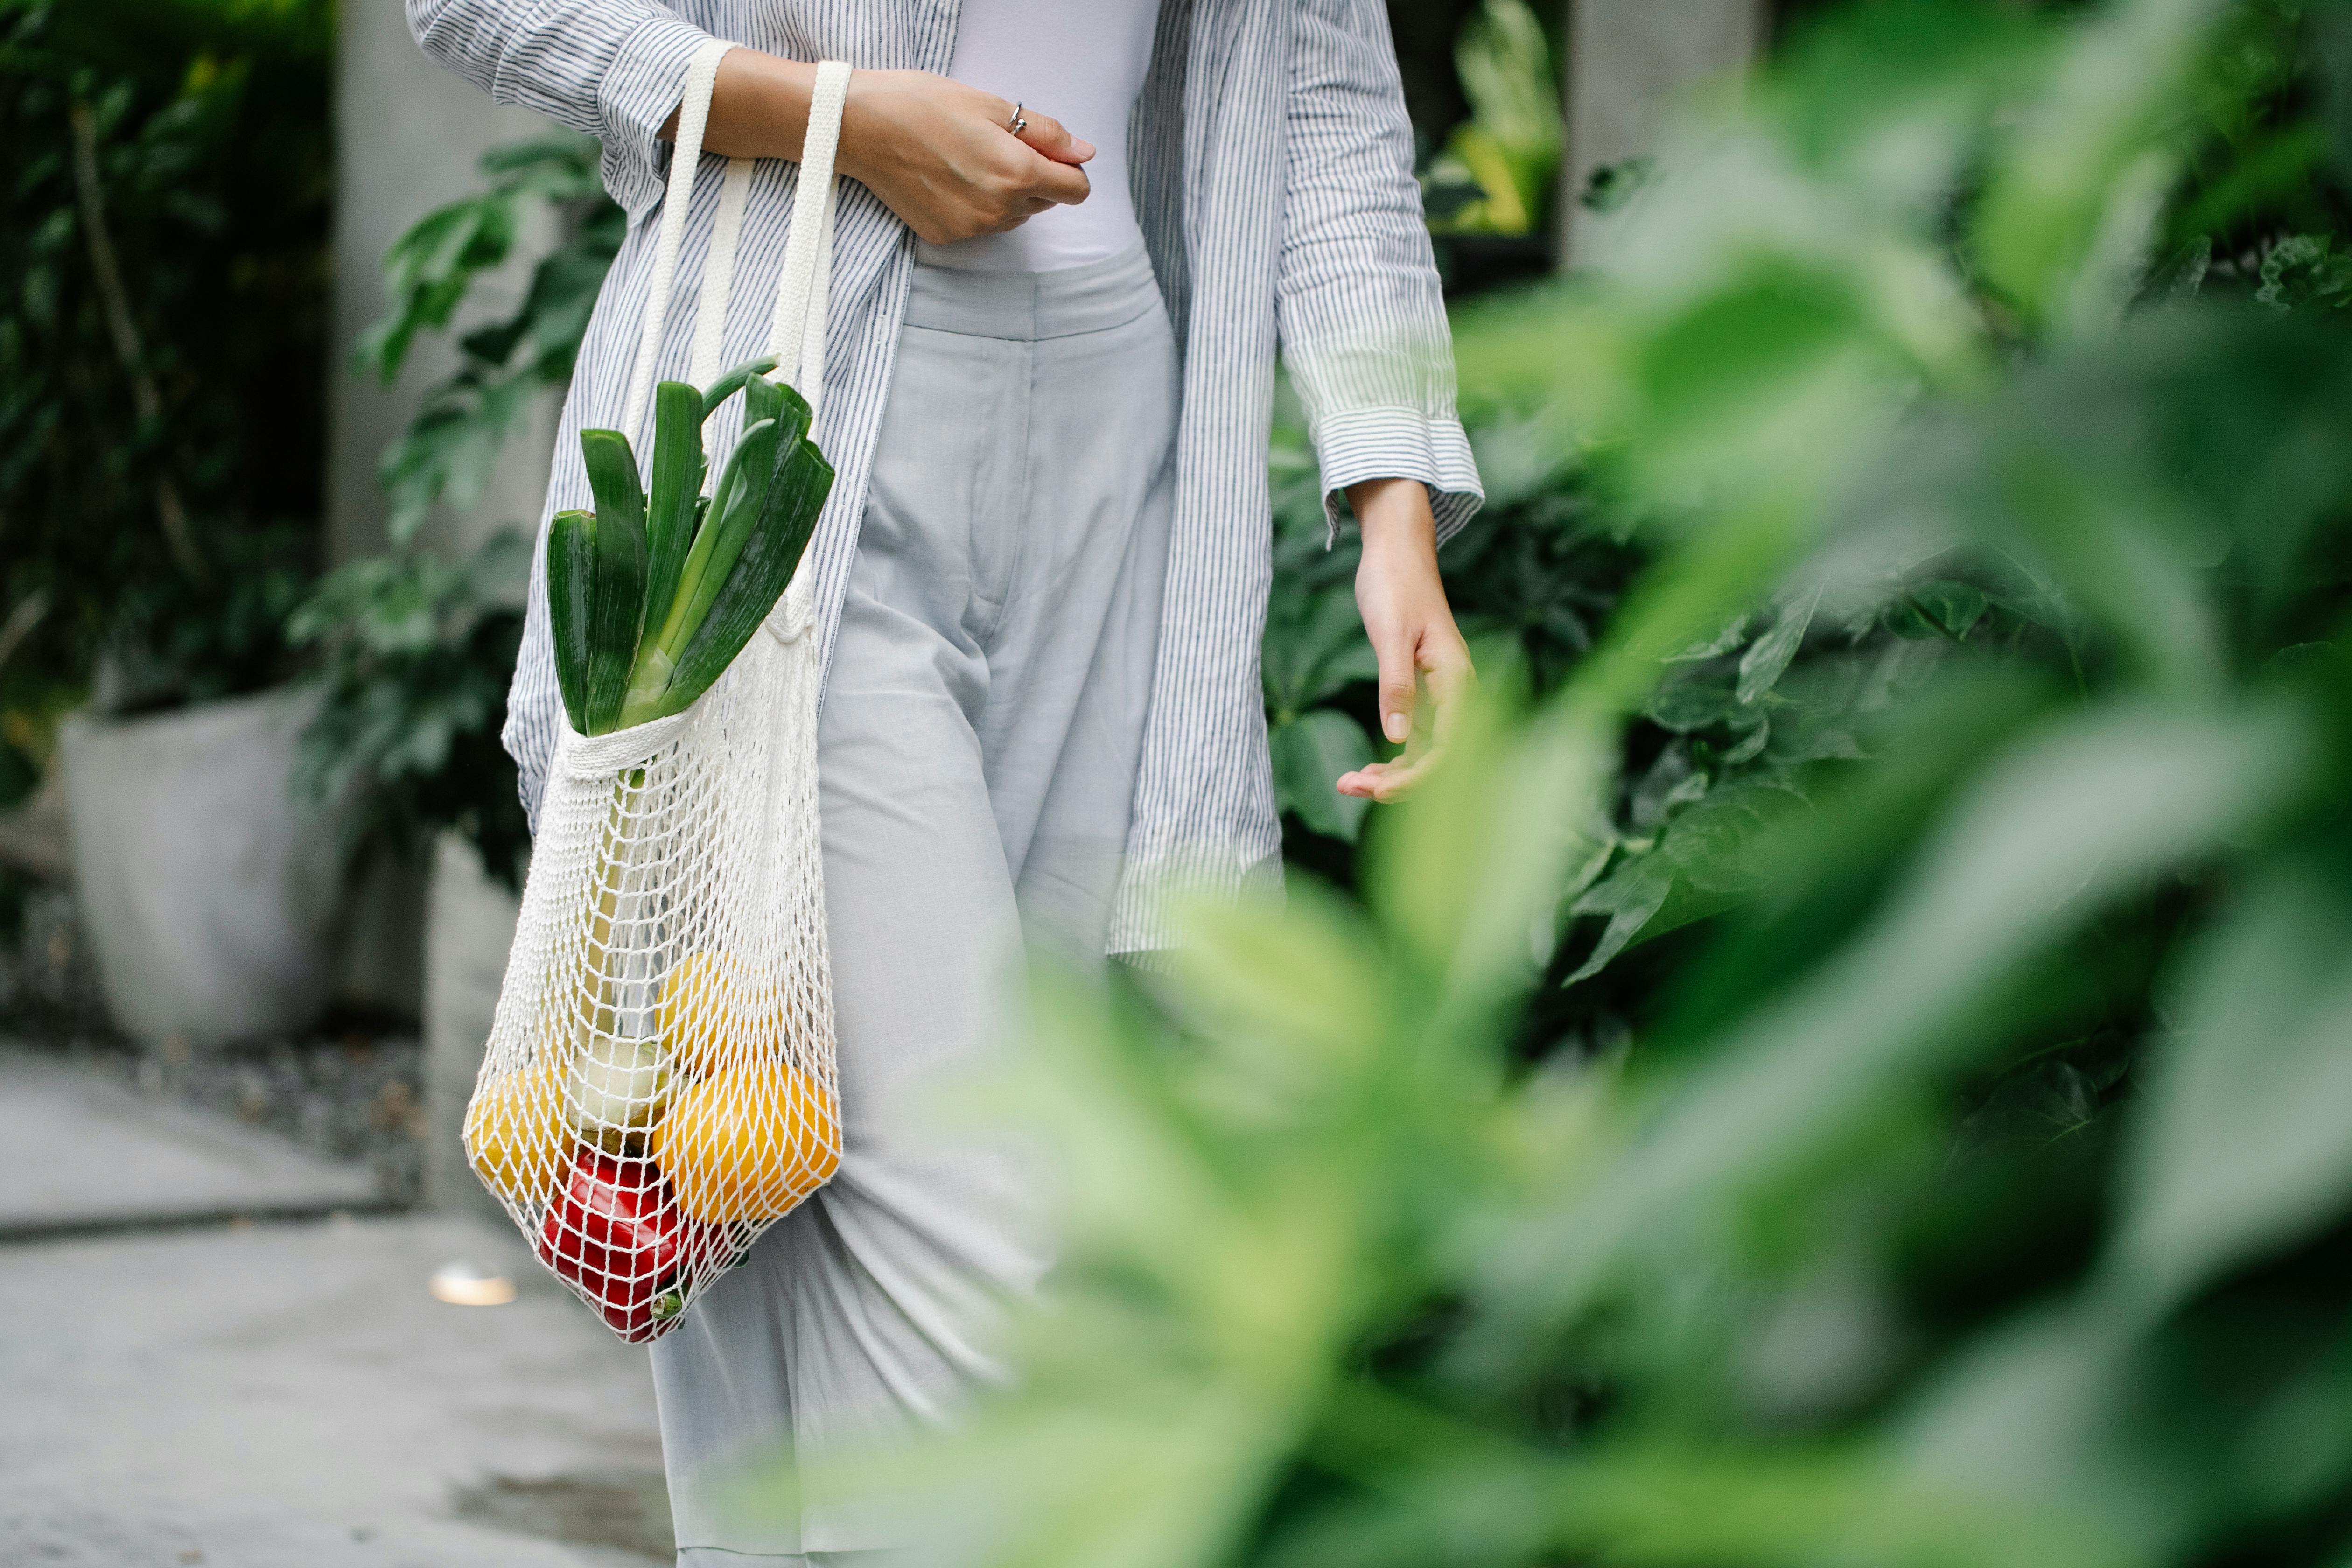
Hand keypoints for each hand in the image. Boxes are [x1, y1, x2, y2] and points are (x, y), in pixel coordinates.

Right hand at [839, 70, 1092, 242]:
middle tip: (993, 146)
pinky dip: (973, 206)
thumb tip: (1085, 153)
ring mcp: (971, 229)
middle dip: (1032, 177)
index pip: (1075, 190)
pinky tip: (945, 179)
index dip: (1068, 168)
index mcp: (1017, 173)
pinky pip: (979, 226)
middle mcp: (999, 210)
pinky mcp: (946, 237)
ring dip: (1004, 193)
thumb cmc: (923, 105)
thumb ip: (1046, 133)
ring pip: (1012, 216)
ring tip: (966, 160)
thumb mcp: (991, 106)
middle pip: (1044, 203)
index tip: (1048, 152)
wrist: (860, 127)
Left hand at [1335, 478, 1473, 803]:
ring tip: (1348, 784)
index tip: (1376, 789)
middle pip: (1438, 757)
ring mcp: (1441, 695)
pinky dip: (1393, 757)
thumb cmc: (1395, 585)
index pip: (1447, 747)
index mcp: (1456, 679)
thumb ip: (1396, 686)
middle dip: (1399, 783)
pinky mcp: (1424, 692)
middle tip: (1348, 787)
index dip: (1415, 777)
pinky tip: (1365, 770)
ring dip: (1392, 775)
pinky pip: (1415, 737)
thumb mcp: (1390, 635)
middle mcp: (1455, 693)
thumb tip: (1396, 740)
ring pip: (1425, 752)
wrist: (1396, 551)